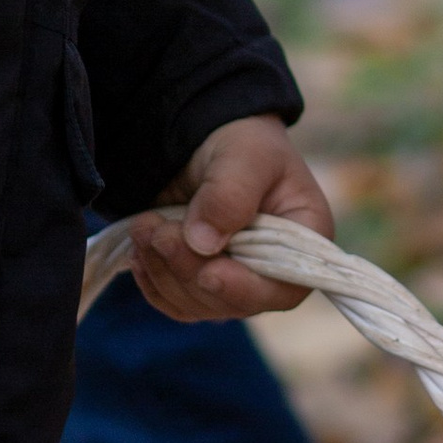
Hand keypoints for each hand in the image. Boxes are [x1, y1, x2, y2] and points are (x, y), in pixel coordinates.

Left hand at [127, 116, 332, 322]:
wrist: (207, 138)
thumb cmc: (242, 142)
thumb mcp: (245, 154)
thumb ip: (230, 193)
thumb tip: (203, 243)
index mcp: (303, 242)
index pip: (283, 287)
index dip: (245, 288)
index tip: (209, 272)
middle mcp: (272, 273)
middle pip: (232, 301)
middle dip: (188, 268)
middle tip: (155, 229)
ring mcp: (234, 281)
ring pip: (197, 304)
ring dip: (163, 270)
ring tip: (144, 227)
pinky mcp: (199, 281)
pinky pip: (174, 301)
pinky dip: (152, 279)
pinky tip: (139, 250)